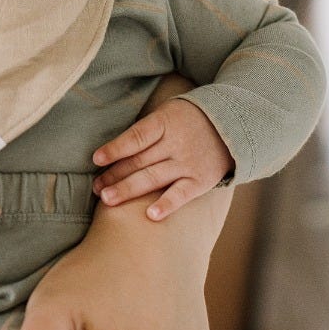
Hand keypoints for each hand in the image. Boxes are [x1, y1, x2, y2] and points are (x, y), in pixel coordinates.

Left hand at [92, 98, 234, 220]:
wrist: (231, 124)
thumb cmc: (187, 120)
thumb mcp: (167, 114)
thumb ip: (144, 131)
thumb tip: (110, 152)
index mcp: (165, 123)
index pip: (137, 137)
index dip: (116, 148)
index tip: (97, 159)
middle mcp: (176, 143)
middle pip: (140, 160)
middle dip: (114, 175)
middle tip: (96, 188)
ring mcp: (188, 162)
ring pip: (153, 178)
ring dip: (128, 189)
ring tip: (107, 200)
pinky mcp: (200, 180)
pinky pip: (181, 194)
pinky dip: (166, 204)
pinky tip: (150, 215)